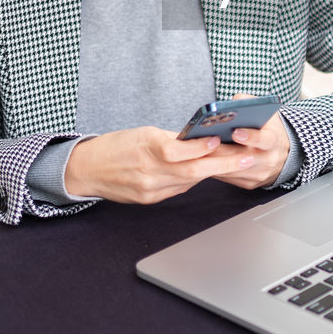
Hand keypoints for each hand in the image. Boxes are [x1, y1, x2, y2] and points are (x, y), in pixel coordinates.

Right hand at [63, 126, 255, 204]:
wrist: (86, 170)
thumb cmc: (114, 146)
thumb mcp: (142, 133)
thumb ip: (171, 139)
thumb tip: (199, 139)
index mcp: (146, 149)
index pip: (180, 151)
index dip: (202, 148)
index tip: (221, 140)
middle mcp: (149, 173)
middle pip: (192, 171)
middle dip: (223, 165)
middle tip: (246, 157)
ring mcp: (150, 190)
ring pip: (189, 182)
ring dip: (213, 173)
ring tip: (235, 162)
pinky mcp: (149, 200)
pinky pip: (178, 190)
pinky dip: (192, 180)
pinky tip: (204, 173)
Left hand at [211, 93, 289, 189]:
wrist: (282, 154)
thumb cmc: (268, 129)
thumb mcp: (265, 113)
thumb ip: (248, 104)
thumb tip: (231, 103)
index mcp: (273, 141)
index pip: (264, 140)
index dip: (250, 137)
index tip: (235, 131)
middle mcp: (268, 160)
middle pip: (241, 157)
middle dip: (222, 150)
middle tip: (204, 142)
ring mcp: (259, 174)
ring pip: (231, 170)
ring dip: (214, 161)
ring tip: (198, 150)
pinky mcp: (249, 183)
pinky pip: (228, 178)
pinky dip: (215, 168)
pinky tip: (203, 159)